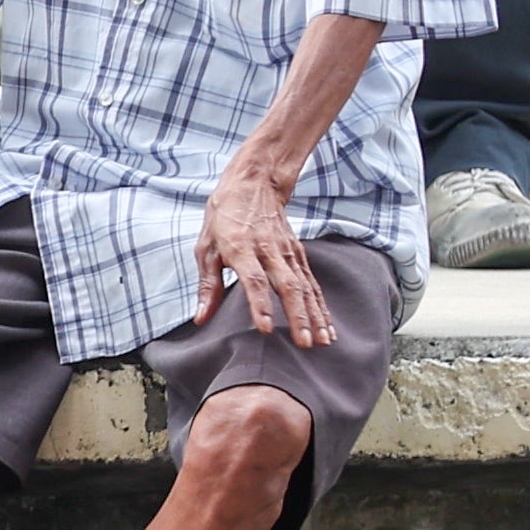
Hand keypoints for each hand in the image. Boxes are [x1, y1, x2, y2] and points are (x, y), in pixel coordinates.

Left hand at [198, 158, 334, 348]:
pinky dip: (321, 306)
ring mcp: (287, 252)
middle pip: (287, 286)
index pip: (254, 280)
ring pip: (305, 286)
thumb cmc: (223, 219)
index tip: (267, 329)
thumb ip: (207, 286)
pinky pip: (312, 283)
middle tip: (305, 343)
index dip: (260, 305)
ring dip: (316, 315)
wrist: (253, 185)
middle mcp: (268, 251)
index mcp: (241, 249)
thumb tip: (201, 318)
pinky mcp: (298, 254)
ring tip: (324, 341)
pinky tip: (327, 326)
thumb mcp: (206, 248)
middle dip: (298, 316)